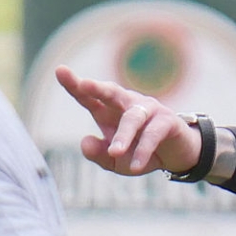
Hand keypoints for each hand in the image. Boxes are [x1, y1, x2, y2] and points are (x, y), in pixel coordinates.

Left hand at [54, 65, 202, 176]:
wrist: (175, 155)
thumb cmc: (137, 152)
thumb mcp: (114, 161)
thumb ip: (97, 154)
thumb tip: (84, 142)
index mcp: (107, 110)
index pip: (88, 97)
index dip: (74, 84)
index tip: (60, 70)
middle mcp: (126, 104)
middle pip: (111, 92)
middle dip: (97, 88)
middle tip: (84, 85)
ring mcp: (148, 110)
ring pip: (132, 118)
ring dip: (123, 135)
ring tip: (115, 152)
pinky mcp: (167, 121)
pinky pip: (152, 135)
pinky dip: (143, 150)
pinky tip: (134, 165)